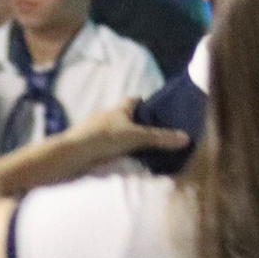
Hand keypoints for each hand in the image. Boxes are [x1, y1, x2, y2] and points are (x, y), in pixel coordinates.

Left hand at [50, 99, 188, 174]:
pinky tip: (118, 158)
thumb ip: (160, 138)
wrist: (73, 154)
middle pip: (123, 115)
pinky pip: (104, 143)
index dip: (143, 103)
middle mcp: (105, 115)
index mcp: (118, 109)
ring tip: (138, 148)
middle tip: (151, 132)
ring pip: (112, 130)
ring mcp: (94, 130)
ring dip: (122, 136)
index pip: (132, 99)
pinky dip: (112, 148)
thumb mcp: (137, 137)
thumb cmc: (105, 138)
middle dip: (134, 122)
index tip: (154, 110)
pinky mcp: (87, 144)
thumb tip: (186, 138)